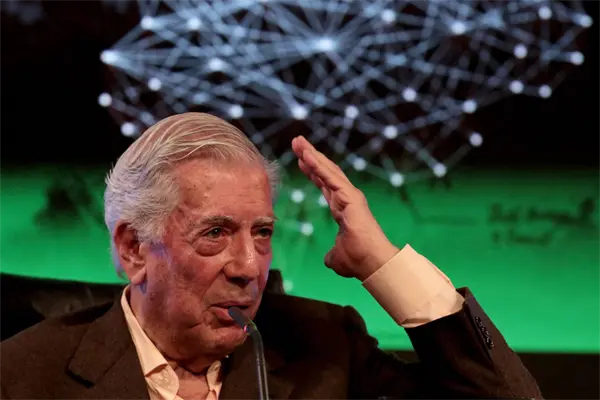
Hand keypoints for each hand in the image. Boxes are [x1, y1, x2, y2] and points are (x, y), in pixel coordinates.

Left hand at [291, 136, 398, 280]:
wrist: (371, 264)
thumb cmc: (357, 261)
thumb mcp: (336, 257)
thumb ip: (331, 253)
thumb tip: (328, 258)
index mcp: (342, 209)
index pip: (324, 186)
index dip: (312, 173)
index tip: (300, 161)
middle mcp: (347, 198)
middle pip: (325, 172)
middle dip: (310, 157)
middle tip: (297, 142)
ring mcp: (349, 196)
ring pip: (327, 170)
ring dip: (312, 155)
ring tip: (298, 141)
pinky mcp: (350, 197)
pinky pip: (330, 177)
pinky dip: (317, 165)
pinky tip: (306, 155)